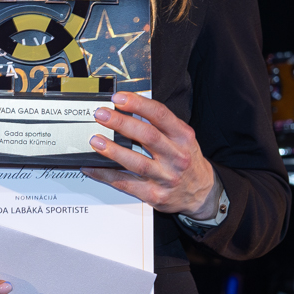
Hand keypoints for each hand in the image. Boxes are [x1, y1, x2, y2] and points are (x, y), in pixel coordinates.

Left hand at [82, 89, 218, 219]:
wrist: (201, 194)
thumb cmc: (186, 161)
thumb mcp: (182, 139)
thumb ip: (160, 125)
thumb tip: (128, 108)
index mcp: (183, 137)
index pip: (160, 115)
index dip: (138, 104)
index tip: (118, 98)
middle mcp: (176, 156)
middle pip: (147, 136)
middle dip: (121, 123)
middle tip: (101, 115)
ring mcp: (166, 177)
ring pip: (137, 162)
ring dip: (113, 151)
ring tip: (95, 140)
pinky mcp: (154, 195)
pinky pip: (126, 183)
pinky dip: (106, 175)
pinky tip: (92, 167)